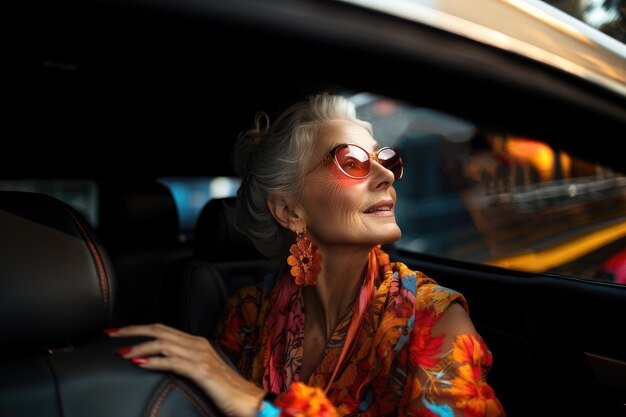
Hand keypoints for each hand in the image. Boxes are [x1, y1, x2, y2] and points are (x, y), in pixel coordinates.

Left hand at [106, 323, 264, 416]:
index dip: (139, 328)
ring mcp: (200, 356)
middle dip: (132, 331)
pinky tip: (140, 364)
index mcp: (197, 343)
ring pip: (164, 343)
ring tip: (121, 352)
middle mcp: (198, 344)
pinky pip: (173, 362)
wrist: (247, 401)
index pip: (162, 329)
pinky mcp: (201, 371)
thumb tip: (161, 363)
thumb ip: (184, 364)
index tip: (118, 332)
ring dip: (139, 347)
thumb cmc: (224, 390)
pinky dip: (154, 361)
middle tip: (109, 334)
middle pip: (159, 330)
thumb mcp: (201, 372)